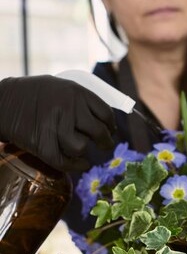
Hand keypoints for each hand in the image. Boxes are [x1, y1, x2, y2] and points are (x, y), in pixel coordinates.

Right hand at [0, 75, 116, 170]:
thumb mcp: (60, 87)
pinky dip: (77, 166)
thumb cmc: (34, 94)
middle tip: (105, 146)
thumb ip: (81, 101)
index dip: (110, 126)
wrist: (3, 101)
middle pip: (99, 132)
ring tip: (81, 150)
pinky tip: (81, 164)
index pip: (106, 113)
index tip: (110, 132)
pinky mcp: (41, 144)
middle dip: (105, 143)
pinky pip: (66, 162)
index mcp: (76, 92)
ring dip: (84, 152)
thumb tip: (105, 122)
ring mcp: (54, 125)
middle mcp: (68, 107)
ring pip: (82, 147)